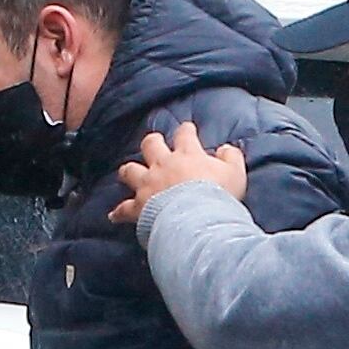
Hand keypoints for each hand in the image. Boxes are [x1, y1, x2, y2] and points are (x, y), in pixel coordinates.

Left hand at [108, 122, 245, 224]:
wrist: (196, 219)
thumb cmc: (218, 195)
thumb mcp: (235, 173)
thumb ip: (231, 157)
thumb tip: (225, 149)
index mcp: (187, 154)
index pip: (184, 135)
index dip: (185, 130)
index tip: (187, 129)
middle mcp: (163, 165)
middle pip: (150, 145)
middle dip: (151, 142)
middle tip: (153, 142)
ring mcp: (148, 184)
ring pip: (130, 171)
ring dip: (129, 171)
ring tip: (128, 172)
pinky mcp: (139, 206)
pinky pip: (124, 209)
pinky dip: (119, 212)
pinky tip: (113, 216)